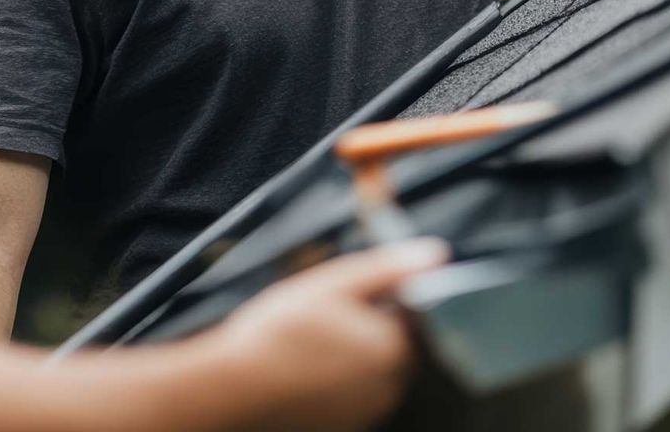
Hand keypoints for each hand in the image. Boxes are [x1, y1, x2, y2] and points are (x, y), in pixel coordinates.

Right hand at [215, 239, 447, 431]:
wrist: (235, 388)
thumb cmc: (280, 332)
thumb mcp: (334, 283)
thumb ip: (388, 269)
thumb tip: (434, 254)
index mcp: (393, 348)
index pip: (407, 315)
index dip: (375, 298)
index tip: (340, 296)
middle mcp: (388, 387)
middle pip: (388, 345)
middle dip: (362, 328)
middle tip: (318, 317)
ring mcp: (365, 412)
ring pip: (367, 371)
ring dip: (346, 356)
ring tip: (304, 343)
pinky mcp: (342, 427)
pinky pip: (347, 396)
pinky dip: (330, 382)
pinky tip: (299, 369)